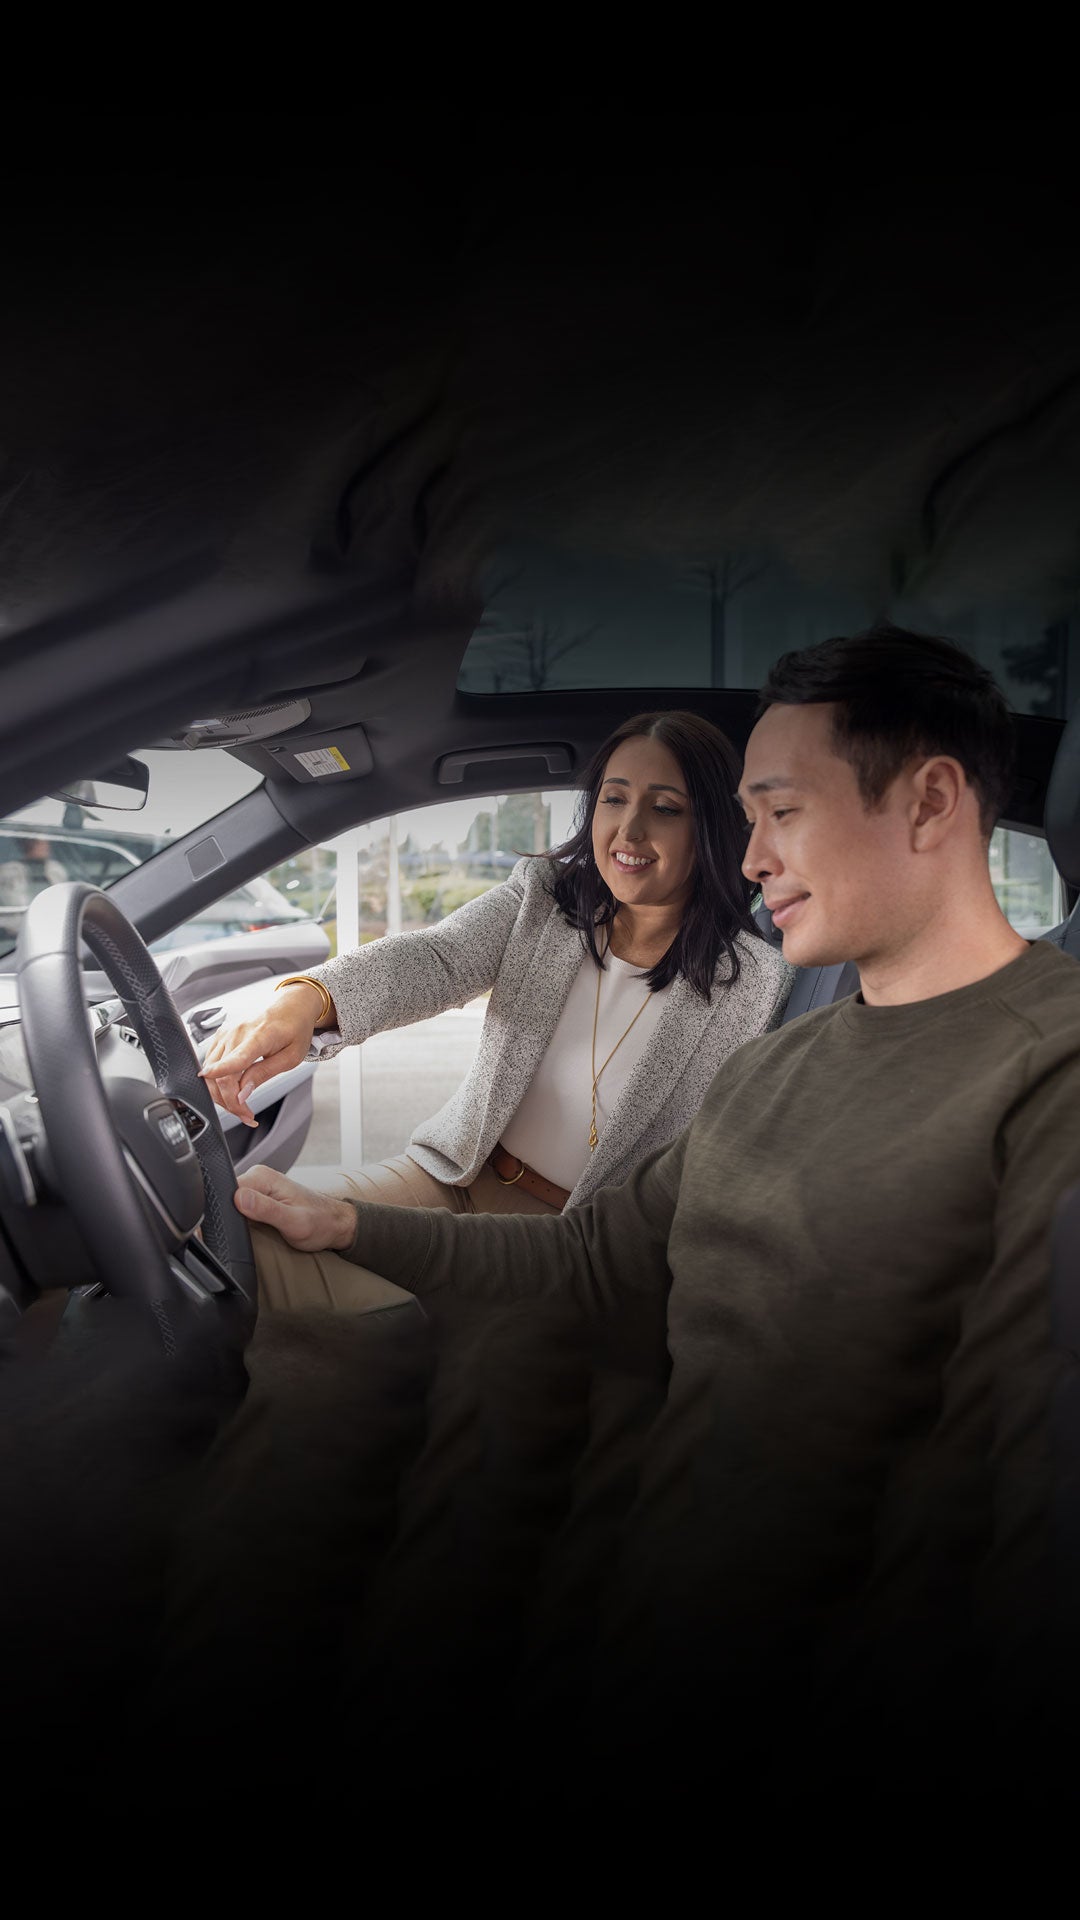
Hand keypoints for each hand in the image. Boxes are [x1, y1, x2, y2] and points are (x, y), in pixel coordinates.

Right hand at [199, 984, 327, 1125]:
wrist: (290, 1008)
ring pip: (211, 1072)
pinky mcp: (221, 1037)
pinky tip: (233, 1091)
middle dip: (230, 1101)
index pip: (236, 1057)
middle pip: (220, 1073)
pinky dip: (218, 1082)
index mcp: (260, 1036)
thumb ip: (264, 1073)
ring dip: (222, 1095)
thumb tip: (242, 1093)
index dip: (221, 1072)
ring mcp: (226, 1034)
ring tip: (241, 1106)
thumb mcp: (291, 1057)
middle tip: (246, 1115)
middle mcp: (237, 1033)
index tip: (208, 1081)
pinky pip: (212, 1064)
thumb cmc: (294, 1030)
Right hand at [234, 1166, 357, 1252]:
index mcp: (262, 1177)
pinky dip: (244, 1220)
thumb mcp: (294, 1221)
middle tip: (252, 1233)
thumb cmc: (320, 1223)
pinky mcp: (259, 1198)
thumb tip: (239, 1198)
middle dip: (232, 1217)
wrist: (335, 1224)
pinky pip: (241, 1208)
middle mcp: (258, 1177)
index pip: (227, 1191)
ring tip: (257, 1230)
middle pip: (226, 1198)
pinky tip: (255, 1229)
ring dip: (238, 1220)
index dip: (226, 1212)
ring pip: (232, 1204)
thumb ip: (266, 1209)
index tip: (236, 1229)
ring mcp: (258, 1187)